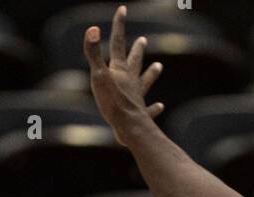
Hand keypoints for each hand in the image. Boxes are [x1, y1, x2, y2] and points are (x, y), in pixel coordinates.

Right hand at [84, 5, 164, 145]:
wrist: (130, 128)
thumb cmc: (113, 103)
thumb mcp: (99, 76)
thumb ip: (94, 54)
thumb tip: (93, 29)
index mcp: (120, 71)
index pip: (118, 43)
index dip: (119, 25)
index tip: (123, 9)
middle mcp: (131, 82)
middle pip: (134, 62)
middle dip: (137, 50)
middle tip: (144, 40)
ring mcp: (137, 98)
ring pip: (145, 82)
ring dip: (151, 74)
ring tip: (159, 66)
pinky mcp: (140, 115)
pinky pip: (149, 109)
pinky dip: (155, 108)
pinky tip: (160, 106)